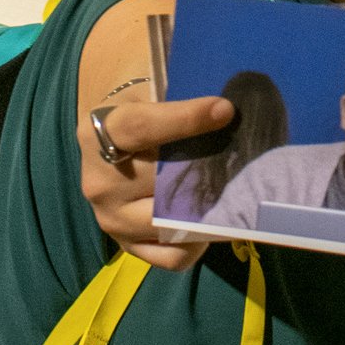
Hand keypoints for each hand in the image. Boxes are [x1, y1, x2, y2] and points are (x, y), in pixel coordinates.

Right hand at [80, 96, 231, 269]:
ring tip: (233, 188)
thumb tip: (224, 101)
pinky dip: (197, 243)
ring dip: (207, 207)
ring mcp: (111, 219)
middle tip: (247, 154)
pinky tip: (209, 218)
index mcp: (97, 132)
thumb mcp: (146, 88)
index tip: (225, 110)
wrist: (109, 142)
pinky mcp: (128, 247)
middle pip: (161, 179)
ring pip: (168, 221)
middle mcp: (98, 181)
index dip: (184, 119)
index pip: (139, 128)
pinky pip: (172, 256)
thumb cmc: (138, 108)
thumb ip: (176, 90)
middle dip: (208, 167)